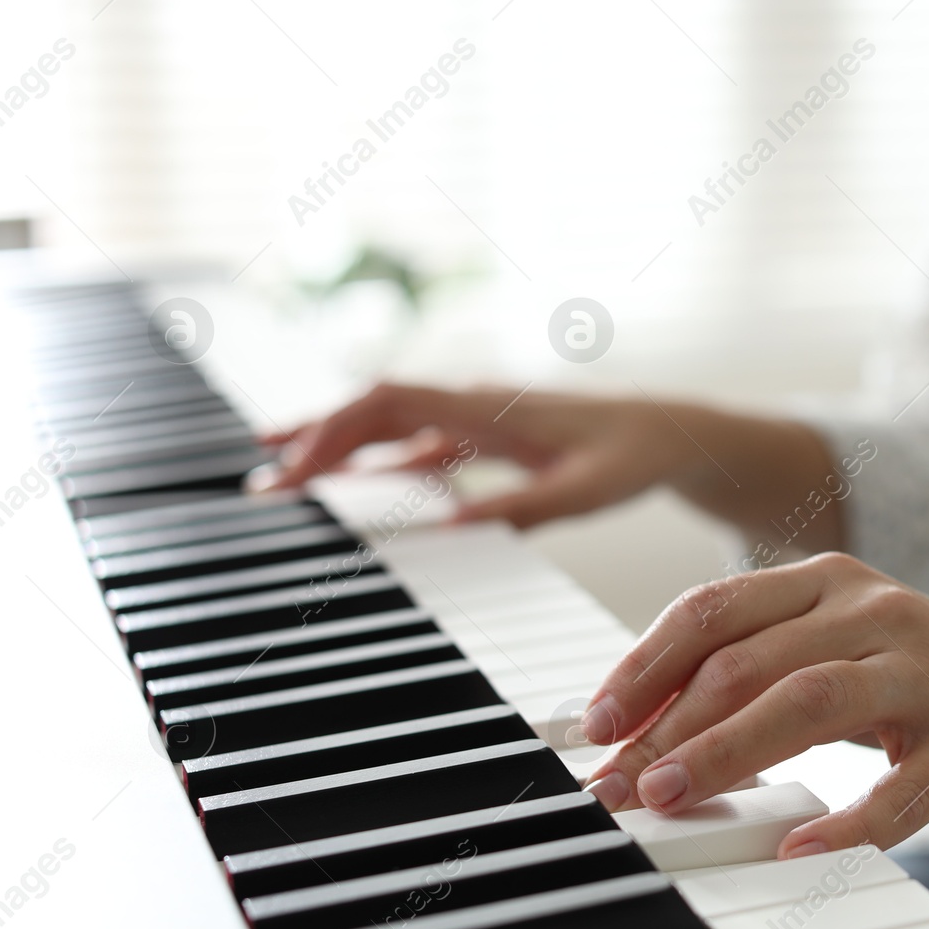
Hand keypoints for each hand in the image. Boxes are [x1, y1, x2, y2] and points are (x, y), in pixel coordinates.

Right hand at [255, 383, 692, 526]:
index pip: (389, 404)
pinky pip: (415, 441)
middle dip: (314, 437)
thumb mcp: (585, 491)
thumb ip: (524, 506)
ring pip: (388, 421)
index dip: (335, 429)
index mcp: (489, 407)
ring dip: (336, 443)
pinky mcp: (483, 436)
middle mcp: (473, 403)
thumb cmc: (631, 456)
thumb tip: (454, 525)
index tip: (294, 466)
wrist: (666, 433)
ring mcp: (475, 418)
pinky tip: (350, 478)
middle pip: (373, 408)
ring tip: (282, 471)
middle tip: (263, 479)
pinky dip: (375, 456)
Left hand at [580, 553, 928, 856]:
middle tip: (618, 783)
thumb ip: (757, 675)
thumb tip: (647, 730)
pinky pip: (898, 785)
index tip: (595, 725)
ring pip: (806, 702)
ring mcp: (923, 672)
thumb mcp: (841, 655)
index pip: (712, 610)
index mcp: (828, 585)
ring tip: (671, 798)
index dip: (644, 666)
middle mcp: (872, 612)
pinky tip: (799, 848)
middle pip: (746, 660)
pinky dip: (846, 819)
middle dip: (667, 724)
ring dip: (726, 753)